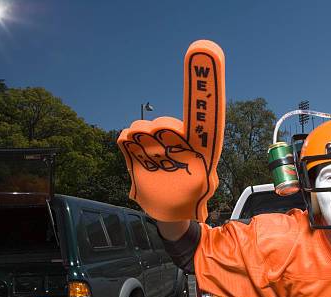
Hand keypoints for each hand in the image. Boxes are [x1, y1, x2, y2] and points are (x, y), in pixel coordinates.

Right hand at [118, 40, 224, 221]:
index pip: (205, 112)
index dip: (205, 84)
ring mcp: (155, 142)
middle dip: (162, 139)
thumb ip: (205, 177)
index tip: (204, 51)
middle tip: (166, 158)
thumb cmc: (192, 199)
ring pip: (143, 128)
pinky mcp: (134, 150)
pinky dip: (127, 144)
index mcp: (199, 145)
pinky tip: (137, 156)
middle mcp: (177, 137)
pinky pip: (125, 138)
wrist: (170, 211)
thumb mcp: (204, 189)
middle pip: (166, 124)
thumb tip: (204, 170)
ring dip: (143, 143)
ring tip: (153, 164)